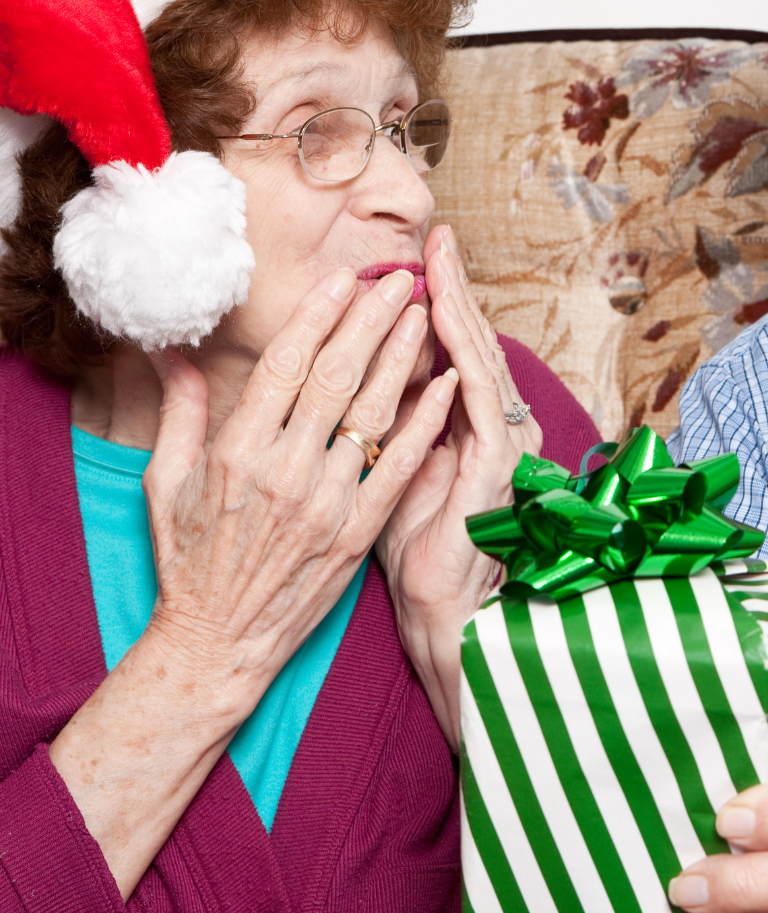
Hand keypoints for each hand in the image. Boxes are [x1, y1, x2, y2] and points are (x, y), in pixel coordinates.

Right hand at [51, 265, 454, 896]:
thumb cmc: (188, 560)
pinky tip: (446, 385)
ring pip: (372, 414)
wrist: (218, 643)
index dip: (318, 316)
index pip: (286, 367)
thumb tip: (170, 351)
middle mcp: (285, 471)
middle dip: (371, 321)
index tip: (343, 278)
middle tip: (399, 278)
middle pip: (337, 377)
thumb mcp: (167, 483)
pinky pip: (398, 467)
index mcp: (237, 452)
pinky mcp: (358, 532)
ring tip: (423, 314)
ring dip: (401, 358)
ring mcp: (326, 502)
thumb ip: (180, 412)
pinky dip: (424, 424)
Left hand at [376, 224, 542, 743]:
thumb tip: (337, 371)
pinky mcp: (496, 468)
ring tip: (441, 267)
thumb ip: (372, 416)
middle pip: (463, 342)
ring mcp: (497, 442)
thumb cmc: (410, 537)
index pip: (439, 347)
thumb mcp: (382, 466)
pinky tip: (451, 336)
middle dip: (446, 288)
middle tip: (435, 238)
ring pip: (475, 363)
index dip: (425, 301)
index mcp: (453, 419)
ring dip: (457, 313)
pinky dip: (466, 369)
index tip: (403, 258)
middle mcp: (483, 422)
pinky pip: (480, 408)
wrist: (443, 603)